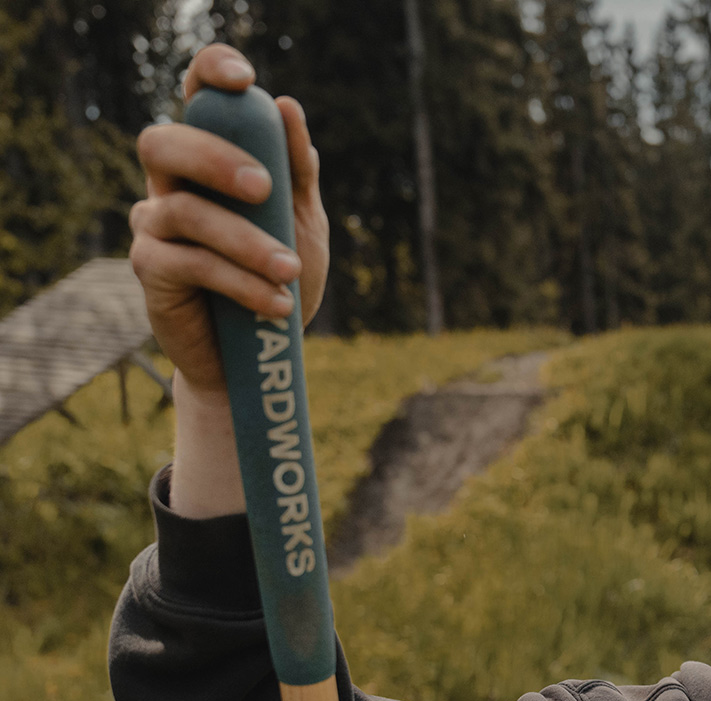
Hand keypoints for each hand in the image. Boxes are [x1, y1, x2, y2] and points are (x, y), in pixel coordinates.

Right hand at [129, 44, 329, 403]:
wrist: (256, 356)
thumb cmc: (278, 279)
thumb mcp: (301, 225)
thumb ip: (297, 173)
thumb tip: (288, 107)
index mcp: (207, 163)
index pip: (196, 101)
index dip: (209, 75)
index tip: (245, 78)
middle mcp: (170, 186)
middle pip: (163, 144)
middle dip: (214, 158)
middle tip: (265, 189)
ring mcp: (153, 226)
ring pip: (185, 212)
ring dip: (246, 242)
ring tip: (290, 272)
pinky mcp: (149, 269)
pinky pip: (189, 263)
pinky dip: (241, 282)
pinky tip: (278, 304)